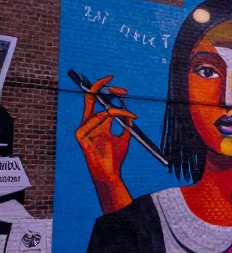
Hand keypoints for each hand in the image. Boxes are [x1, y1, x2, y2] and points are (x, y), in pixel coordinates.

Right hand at [75, 75, 135, 213]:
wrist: (110, 171)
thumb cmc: (116, 156)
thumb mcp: (125, 136)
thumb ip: (125, 122)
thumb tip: (129, 109)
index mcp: (97, 122)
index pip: (98, 100)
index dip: (107, 91)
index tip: (118, 84)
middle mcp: (88, 123)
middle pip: (91, 98)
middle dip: (102, 87)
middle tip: (114, 81)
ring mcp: (83, 128)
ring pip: (101, 111)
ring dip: (119, 111)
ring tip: (131, 116)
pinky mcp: (80, 134)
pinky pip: (95, 120)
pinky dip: (107, 119)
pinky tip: (112, 124)